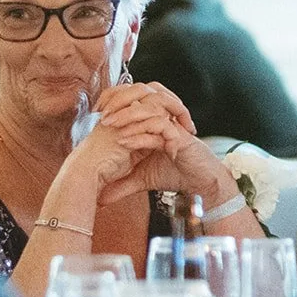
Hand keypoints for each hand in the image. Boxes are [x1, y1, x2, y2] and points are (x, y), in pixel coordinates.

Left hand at [92, 83, 231, 204]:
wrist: (201, 185)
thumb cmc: (174, 175)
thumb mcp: (141, 179)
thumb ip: (121, 184)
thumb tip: (100, 198)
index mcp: (154, 121)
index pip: (133, 101)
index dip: (115, 102)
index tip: (96, 114)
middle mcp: (164, 119)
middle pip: (141, 98)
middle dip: (119, 104)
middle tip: (101, 116)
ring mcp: (173, 126)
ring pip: (150, 110)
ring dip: (128, 116)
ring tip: (109, 125)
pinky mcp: (181, 137)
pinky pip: (159, 129)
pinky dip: (141, 135)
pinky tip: (125, 142)